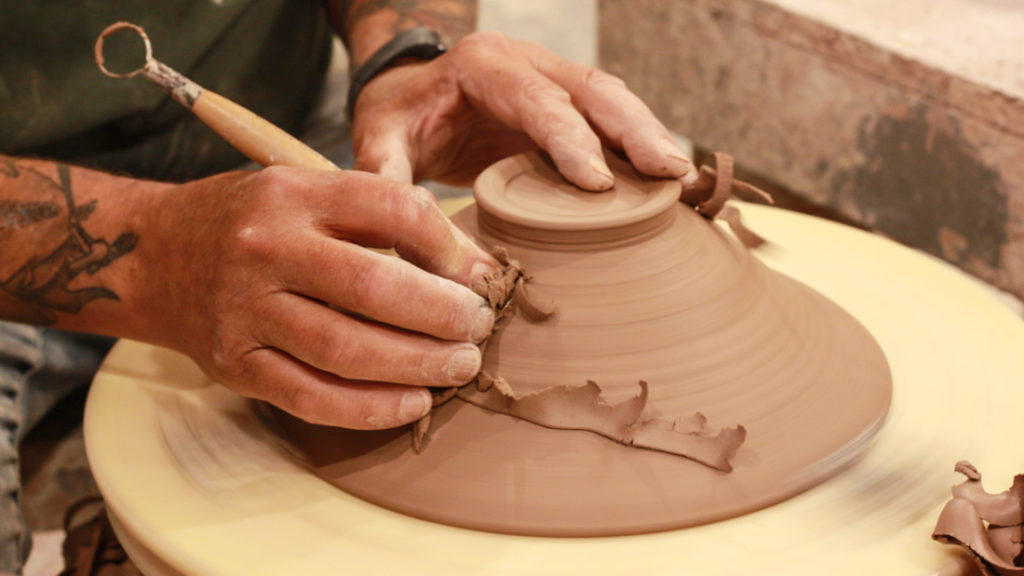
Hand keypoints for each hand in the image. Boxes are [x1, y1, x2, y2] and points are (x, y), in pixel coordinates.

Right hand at [137, 167, 495, 428]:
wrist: (153, 254)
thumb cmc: (252, 221)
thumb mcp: (306, 191)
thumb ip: (377, 217)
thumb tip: (470, 265)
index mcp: (294, 193)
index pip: (394, 209)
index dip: (450, 245)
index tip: (476, 273)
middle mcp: (266, 247)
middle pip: (375, 287)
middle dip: (443, 314)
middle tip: (478, 327)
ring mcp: (245, 309)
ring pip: (347, 349)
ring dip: (418, 364)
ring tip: (459, 365)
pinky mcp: (235, 363)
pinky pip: (312, 396)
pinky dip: (371, 407)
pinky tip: (414, 402)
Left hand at [349, 30, 693, 189]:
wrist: (412, 92)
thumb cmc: (399, 115)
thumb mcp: (379, 138)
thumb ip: (384, 171)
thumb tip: (393, 222)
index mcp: (483, 65)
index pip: (536, 99)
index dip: (570, 139)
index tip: (598, 183)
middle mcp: (527, 63)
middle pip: (593, 88)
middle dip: (634, 130)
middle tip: (669, 173)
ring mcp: (553, 79)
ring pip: (613, 99)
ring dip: (649, 136)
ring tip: (681, 179)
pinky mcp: (568, 106)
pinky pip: (611, 120)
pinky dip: (639, 147)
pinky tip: (664, 181)